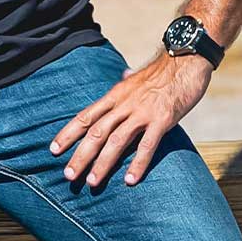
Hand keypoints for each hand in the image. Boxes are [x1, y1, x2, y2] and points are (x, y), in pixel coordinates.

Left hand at [48, 52, 212, 188]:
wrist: (187, 58)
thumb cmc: (165, 71)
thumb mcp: (139, 77)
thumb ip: (128, 82)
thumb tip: (123, 76)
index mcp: (116, 95)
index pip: (86, 116)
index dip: (68, 134)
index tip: (53, 150)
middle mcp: (125, 103)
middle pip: (97, 132)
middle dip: (80, 155)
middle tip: (68, 175)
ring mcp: (143, 112)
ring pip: (116, 140)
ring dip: (102, 162)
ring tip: (92, 182)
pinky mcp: (163, 119)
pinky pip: (147, 145)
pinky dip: (137, 164)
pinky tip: (130, 180)